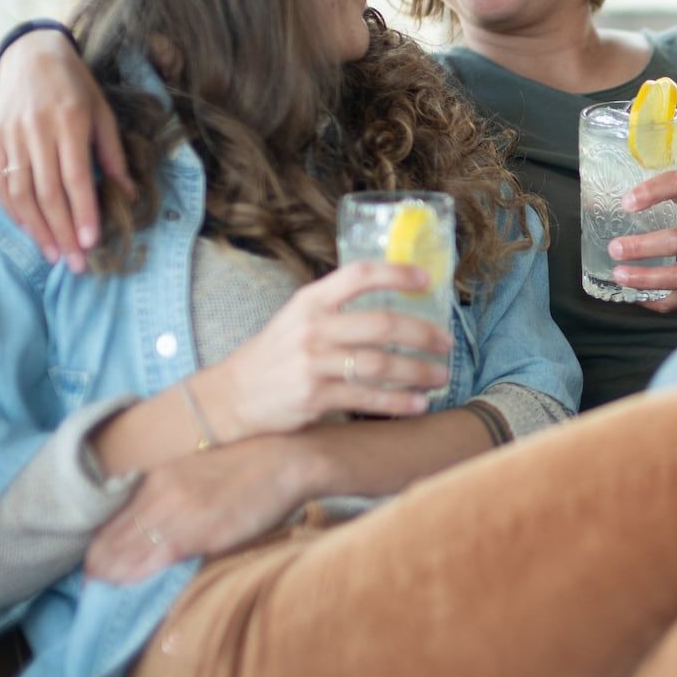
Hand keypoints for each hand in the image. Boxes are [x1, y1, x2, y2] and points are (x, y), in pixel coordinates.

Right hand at [0, 29, 133, 272]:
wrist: (29, 53)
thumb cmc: (75, 85)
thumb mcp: (102, 113)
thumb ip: (112, 155)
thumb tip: (127, 195)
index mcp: (70, 123)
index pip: (75, 179)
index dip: (83, 214)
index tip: (91, 242)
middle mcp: (37, 131)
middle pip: (48, 193)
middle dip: (62, 233)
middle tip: (75, 264)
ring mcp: (10, 136)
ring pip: (20, 193)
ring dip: (37, 229)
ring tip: (53, 255)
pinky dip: (13, 211)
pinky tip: (29, 230)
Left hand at [84, 436, 318, 585]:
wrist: (285, 460)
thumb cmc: (248, 466)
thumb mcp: (197, 470)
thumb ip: (170, 494)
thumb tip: (153, 523)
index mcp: (158, 477)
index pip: (111, 516)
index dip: (98, 542)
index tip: (93, 560)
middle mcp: (161, 493)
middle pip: (112, 535)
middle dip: (98, 562)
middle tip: (91, 581)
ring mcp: (179, 512)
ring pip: (127, 550)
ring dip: (111, 572)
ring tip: (100, 588)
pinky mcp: (200, 533)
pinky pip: (154, 558)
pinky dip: (135, 574)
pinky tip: (123, 584)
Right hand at [190, 261, 453, 438]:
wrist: (229, 398)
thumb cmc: (273, 357)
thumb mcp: (296, 319)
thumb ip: (335, 310)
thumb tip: (393, 304)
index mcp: (309, 301)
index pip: (359, 274)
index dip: (397, 273)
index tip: (428, 278)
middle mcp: (312, 328)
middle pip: (383, 324)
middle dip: (423, 334)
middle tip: (446, 342)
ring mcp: (312, 363)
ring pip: (381, 365)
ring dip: (419, 371)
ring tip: (440, 376)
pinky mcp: (314, 397)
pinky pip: (368, 398)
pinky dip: (399, 403)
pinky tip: (419, 404)